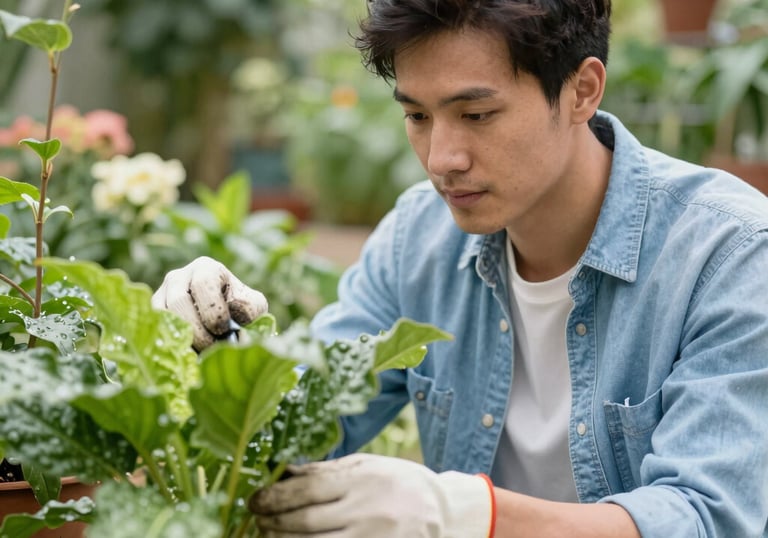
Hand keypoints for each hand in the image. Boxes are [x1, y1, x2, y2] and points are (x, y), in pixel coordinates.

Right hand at [152, 256, 267, 350]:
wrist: (226, 322)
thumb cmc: (242, 312)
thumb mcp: (254, 306)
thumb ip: (250, 306)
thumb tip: (235, 309)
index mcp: (206, 269)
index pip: (203, 283)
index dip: (212, 309)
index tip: (223, 329)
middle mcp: (179, 277)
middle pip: (179, 301)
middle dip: (197, 330)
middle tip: (212, 348)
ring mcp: (162, 294)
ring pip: (162, 316)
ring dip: (182, 338)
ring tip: (201, 354)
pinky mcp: (152, 313)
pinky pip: (154, 328)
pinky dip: (169, 343)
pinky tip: (187, 355)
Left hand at [250, 453, 495, 537]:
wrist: (444, 513)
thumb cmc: (400, 483)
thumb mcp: (368, 464)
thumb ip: (327, 469)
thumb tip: (285, 470)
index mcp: (363, 480)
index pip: (308, 488)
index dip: (275, 495)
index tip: (254, 499)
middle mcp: (366, 512)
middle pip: (305, 522)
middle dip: (272, 523)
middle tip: (256, 520)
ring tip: (269, 535)